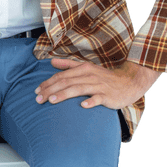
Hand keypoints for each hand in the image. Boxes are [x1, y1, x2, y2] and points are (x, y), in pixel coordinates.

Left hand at [35, 57, 161, 109]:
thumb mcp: (86, 68)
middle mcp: (89, 76)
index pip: (61, 76)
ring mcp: (99, 86)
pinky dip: (91, 101)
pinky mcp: (108, 95)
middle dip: (50, 90)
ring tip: (51, 100)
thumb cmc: (105, 77)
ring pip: (78, 89)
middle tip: (38, 99)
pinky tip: (83, 105)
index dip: (48, 83)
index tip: (37, 91)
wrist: (129, 82)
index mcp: (83, 69)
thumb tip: (52, 61)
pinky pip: (98, 98)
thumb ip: (68, 65)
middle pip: (66, 82)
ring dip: (64, 94)